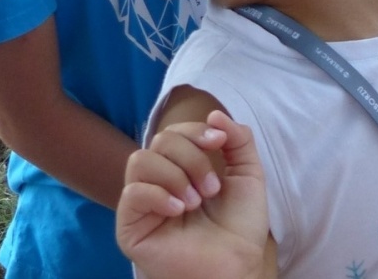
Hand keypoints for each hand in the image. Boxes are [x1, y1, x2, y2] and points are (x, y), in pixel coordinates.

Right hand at [118, 111, 272, 278]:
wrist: (236, 265)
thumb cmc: (240, 225)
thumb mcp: (248, 173)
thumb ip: (238, 139)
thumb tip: (213, 113)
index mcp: (181, 167)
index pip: (175, 132)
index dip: (196, 130)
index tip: (219, 142)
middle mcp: (158, 181)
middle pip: (160, 140)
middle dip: (192, 157)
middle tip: (212, 189)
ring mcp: (142, 203)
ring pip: (140, 160)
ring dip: (176, 175)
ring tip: (195, 201)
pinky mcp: (130, 227)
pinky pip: (132, 193)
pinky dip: (159, 195)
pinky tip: (179, 210)